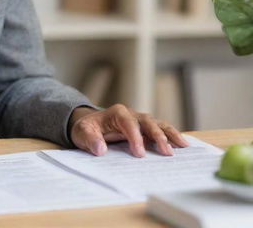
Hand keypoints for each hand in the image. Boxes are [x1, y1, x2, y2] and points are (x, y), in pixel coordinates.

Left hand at [68, 104, 188, 157]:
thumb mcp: (82, 133)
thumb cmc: (87, 129)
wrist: (89, 127)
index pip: (128, 123)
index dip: (135, 137)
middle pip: (148, 122)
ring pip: (158, 124)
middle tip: (167, 152)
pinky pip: (161, 130)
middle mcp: (131, 114)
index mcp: (116, 113)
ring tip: (184, 146)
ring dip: (170, 134)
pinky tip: (182, 145)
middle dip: (158, 136)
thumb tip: (100, 149)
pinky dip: (171, 136)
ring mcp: (140, 121)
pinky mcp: (145, 129)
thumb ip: (90, 140)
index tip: (139, 153)